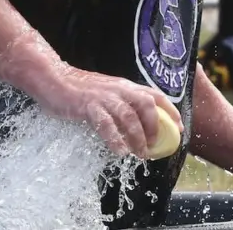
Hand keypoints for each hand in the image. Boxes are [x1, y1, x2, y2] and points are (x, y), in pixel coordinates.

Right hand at [39, 66, 183, 158]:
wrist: (53, 78)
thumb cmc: (80, 89)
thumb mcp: (107, 92)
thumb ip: (122, 103)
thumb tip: (139, 125)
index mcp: (125, 86)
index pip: (155, 95)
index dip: (170, 112)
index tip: (180, 129)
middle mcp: (119, 89)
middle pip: (147, 105)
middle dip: (155, 127)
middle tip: (154, 146)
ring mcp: (104, 97)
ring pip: (129, 117)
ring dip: (137, 137)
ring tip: (139, 154)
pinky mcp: (88, 106)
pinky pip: (105, 124)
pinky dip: (114, 138)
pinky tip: (119, 150)